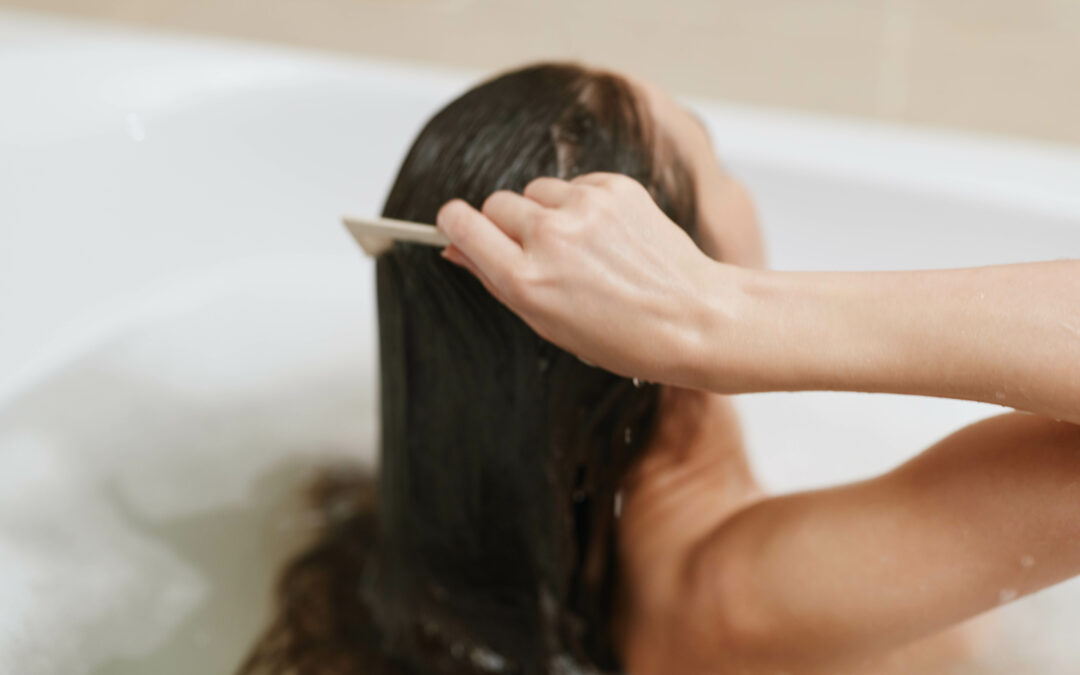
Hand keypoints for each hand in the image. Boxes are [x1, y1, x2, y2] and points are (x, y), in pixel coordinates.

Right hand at [436, 172, 743, 386]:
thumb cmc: (624, 336)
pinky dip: (581, 206)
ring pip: (535, 191)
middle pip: (495, 203)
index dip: (455, 223)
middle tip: (535, 254)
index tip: (458, 226)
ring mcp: (585, 207)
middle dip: (504, 225)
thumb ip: (496, 280)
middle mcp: (550, 237)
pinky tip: (607, 238)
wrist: (697, 319)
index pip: (461, 223)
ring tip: (579, 249)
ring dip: (545, 212)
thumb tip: (457, 247)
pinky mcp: (616, 188)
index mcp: (525, 279)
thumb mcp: (547, 323)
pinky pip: (575, 185)